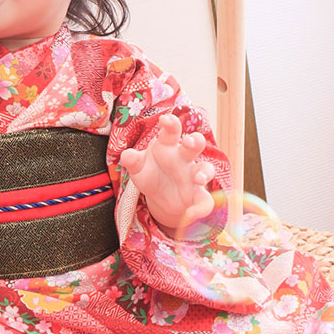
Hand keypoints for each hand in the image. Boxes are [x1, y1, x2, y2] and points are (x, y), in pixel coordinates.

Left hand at [119, 114, 215, 232]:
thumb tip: (127, 155)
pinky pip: (206, 200)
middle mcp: (184, 158)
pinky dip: (202, 208)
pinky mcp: (198, 195)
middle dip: (195, 141)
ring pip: (206, 168)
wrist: (160, 198)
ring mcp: (193, 175)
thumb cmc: (149, 173)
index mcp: (167, 146)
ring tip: (198, 178)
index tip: (166, 119)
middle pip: (195, 144)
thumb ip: (132, 161)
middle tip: (189, 142)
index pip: (170, 131)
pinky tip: (193, 214)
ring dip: (204, 172)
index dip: (170, 124)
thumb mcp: (138, 168)